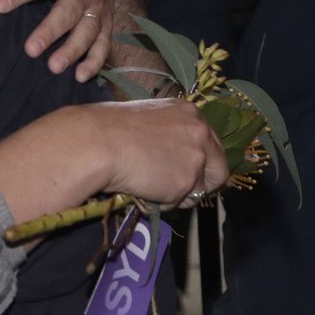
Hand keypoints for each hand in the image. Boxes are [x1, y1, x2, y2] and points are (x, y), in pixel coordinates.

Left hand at [0, 0, 111, 81]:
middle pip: (69, 11)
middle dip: (50, 30)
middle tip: (30, 50)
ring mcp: (99, 7)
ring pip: (88, 30)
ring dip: (73, 50)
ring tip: (53, 67)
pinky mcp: (107, 23)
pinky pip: (104, 44)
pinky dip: (95, 61)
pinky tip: (80, 76)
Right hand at [85, 99, 227, 208]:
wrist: (96, 142)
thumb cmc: (107, 127)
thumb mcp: (145, 118)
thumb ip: (166, 133)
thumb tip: (167, 154)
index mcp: (189, 112)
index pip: (210, 143)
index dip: (200, 160)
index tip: (186, 170)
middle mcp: (200, 133)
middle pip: (219, 170)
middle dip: (202, 184)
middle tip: (178, 190)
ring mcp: (195, 158)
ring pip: (197, 190)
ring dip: (177, 193)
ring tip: (147, 184)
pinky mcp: (184, 183)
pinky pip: (177, 202)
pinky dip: (161, 201)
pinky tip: (141, 187)